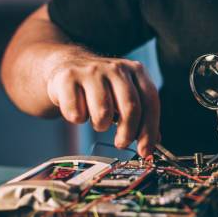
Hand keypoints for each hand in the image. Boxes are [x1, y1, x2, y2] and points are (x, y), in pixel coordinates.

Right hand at [45, 53, 159, 156]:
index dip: (149, 129)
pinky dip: (77, 119)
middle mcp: (116, 68)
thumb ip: (140, 116)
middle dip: (127, 133)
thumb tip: (151, 143)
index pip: (150, 101)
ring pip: (103, 112)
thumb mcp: (124, 95)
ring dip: (100, 125)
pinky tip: (78, 109)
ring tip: (97, 119)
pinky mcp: (68, 78)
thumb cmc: (100, 86)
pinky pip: (77, 113)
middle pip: (130, 107)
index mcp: (136, 70)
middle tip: (121, 143)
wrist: (66, 65)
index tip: (145, 150)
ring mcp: (92, 71)